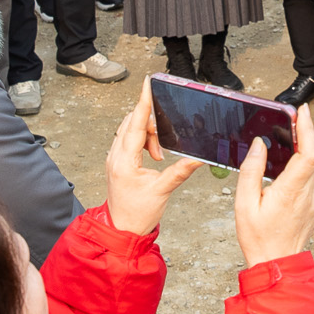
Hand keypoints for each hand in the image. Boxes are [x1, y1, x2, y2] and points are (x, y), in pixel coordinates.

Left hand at [103, 86, 204, 235]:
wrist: (122, 230)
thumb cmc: (138, 214)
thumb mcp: (162, 191)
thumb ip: (180, 171)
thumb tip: (199, 157)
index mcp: (124, 160)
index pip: (135, 123)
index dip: (143, 101)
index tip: (147, 83)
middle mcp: (115, 155)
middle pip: (132, 122)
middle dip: (150, 123)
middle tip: (164, 144)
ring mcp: (114, 158)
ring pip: (130, 130)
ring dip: (147, 135)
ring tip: (159, 155)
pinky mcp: (117, 162)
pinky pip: (128, 140)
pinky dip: (143, 141)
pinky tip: (154, 155)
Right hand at [235, 107, 313, 265]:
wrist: (277, 264)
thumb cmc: (259, 238)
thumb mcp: (244, 204)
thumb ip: (251, 171)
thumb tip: (259, 145)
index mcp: (292, 192)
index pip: (309, 153)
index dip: (308, 129)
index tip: (301, 112)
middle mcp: (310, 194)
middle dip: (308, 132)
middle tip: (292, 119)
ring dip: (310, 145)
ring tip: (292, 135)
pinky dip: (311, 159)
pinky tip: (296, 158)